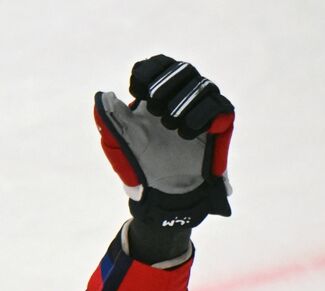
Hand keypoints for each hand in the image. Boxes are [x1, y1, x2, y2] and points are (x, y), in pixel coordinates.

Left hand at [95, 55, 234, 227]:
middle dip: (165, 85)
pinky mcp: (220, 123)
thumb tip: (103, 96)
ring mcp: (203, 107)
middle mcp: (182, 95)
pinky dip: (201, 116)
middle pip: (181, 69)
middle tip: (154, 108)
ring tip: (170, 125)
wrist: (166, 192)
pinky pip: (218, 108)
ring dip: (182, 102)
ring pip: (201, 85)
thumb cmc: (143, 163)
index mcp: (157, 95)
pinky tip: (186, 134)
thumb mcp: (121, 144)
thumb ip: (111, 121)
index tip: (137, 90)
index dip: (148, 72)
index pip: (159, 65)